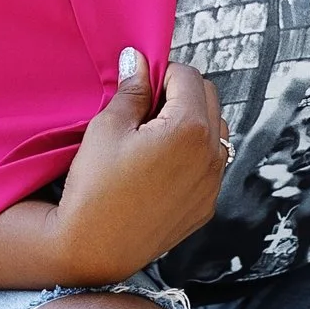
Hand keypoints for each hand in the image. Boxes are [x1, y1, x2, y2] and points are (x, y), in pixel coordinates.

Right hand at [50, 50, 227, 281]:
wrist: (94, 248)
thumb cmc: (94, 186)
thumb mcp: (108, 128)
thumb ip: (133, 90)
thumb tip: (138, 59)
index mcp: (190, 129)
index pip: (188, 77)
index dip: (162, 73)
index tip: (141, 85)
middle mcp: (212, 155)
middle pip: (210, 99)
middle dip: (181, 93)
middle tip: (146, 108)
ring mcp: (213, 184)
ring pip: (216, 132)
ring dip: (192, 123)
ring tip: (153, 138)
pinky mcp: (206, 206)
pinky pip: (211, 166)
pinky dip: (193, 155)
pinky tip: (160, 167)